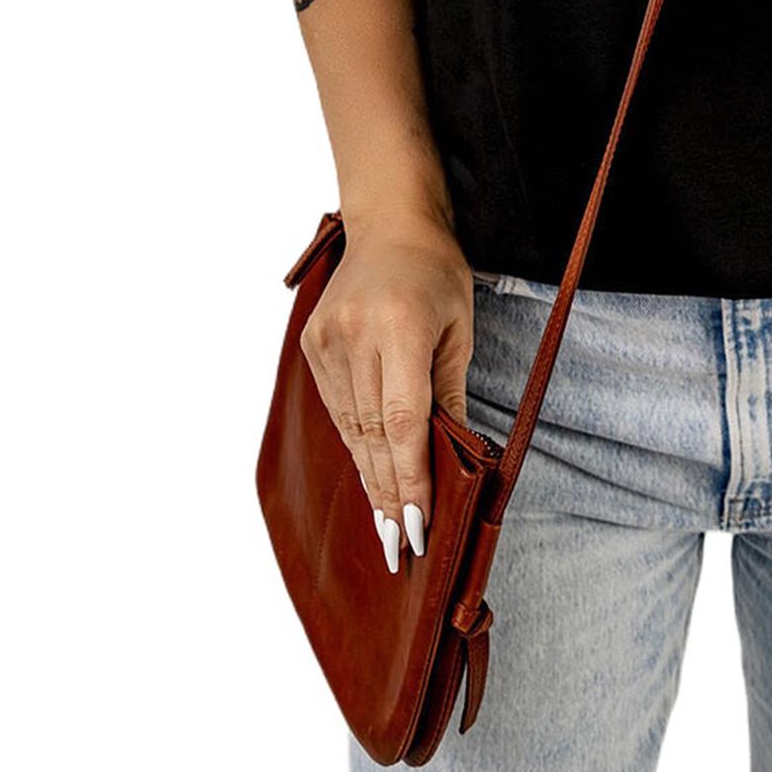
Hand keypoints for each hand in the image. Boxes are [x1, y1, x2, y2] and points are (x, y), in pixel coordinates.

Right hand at [300, 219, 473, 571]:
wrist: (390, 225)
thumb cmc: (437, 273)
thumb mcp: (459, 330)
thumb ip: (451, 395)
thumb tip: (456, 458)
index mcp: (399, 328)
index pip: (402, 422)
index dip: (408, 479)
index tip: (417, 527)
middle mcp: (355, 336)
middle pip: (372, 434)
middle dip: (388, 494)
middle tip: (401, 546)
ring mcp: (326, 341)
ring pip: (350, 428)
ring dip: (370, 477)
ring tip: (387, 524)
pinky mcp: (312, 345)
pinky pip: (337, 408)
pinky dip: (356, 443)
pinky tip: (371, 474)